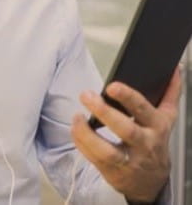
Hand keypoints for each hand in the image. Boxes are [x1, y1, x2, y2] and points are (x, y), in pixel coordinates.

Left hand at [71, 67, 180, 201]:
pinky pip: (94, 159)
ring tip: (77, 116)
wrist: (152, 180)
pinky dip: (82, 143)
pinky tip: (75, 129)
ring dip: (87, 134)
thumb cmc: (154, 141)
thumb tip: (174, 70)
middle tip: (86, 95)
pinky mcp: (112, 171)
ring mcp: (129, 160)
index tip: (112, 86)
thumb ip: (170, 93)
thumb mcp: (166, 118)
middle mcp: (144, 143)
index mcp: (156, 125)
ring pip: (107, 151)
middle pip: (125, 129)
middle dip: (104, 112)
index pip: (142, 109)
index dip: (128, 97)